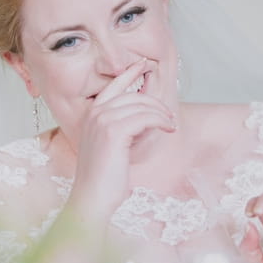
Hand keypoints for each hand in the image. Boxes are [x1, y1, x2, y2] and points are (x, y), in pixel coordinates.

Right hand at [67, 58, 175, 220]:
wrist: (93, 197)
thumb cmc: (105, 176)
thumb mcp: (111, 145)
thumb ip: (122, 126)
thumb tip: (146, 114)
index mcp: (91, 115)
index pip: (113, 86)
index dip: (129, 73)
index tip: (144, 64)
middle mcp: (95, 113)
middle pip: (133, 95)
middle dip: (155, 102)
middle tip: (169, 114)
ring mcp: (103, 121)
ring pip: (141, 105)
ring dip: (161, 113)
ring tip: (170, 124)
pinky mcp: (114, 131)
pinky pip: (145, 117)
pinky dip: (160, 121)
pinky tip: (168, 128)